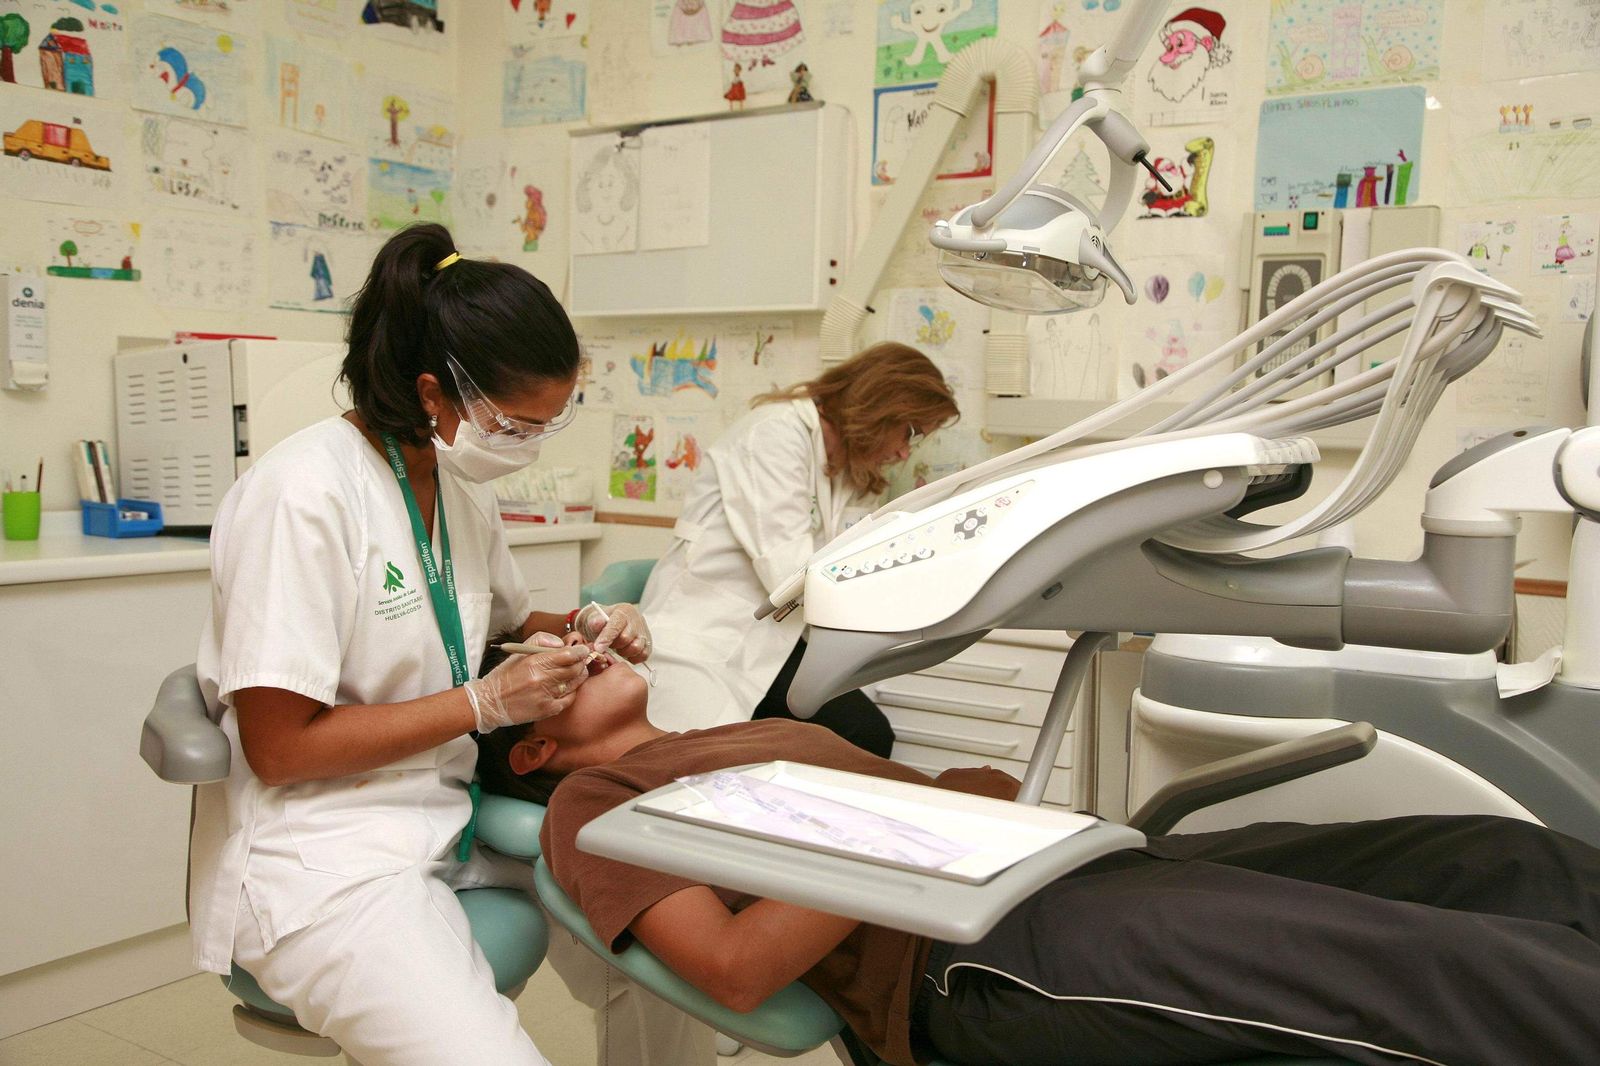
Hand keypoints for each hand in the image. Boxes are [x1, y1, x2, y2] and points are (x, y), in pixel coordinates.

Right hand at [462, 632, 589, 732]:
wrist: (489, 702)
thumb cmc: (505, 675)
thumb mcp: (519, 652)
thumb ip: (541, 641)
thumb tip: (561, 643)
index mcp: (534, 662)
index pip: (568, 655)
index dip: (580, 652)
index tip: (583, 650)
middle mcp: (541, 679)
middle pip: (574, 669)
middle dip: (581, 663)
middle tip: (581, 661)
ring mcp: (545, 696)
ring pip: (574, 683)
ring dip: (578, 676)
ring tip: (576, 672)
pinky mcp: (546, 710)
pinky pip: (569, 699)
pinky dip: (572, 692)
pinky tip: (567, 687)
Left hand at [573, 602, 653, 663]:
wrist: (608, 625)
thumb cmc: (601, 623)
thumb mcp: (593, 619)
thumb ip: (594, 621)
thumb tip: (598, 623)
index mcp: (624, 611)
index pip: (617, 625)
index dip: (607, 637)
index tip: (598, 648)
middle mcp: (637, 620)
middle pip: (626, 638)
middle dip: (614, 644)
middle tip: (608, 644)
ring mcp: (644, 632)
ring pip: (636, 648)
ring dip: (624, 652)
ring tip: (617, 647)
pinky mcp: (648, 644)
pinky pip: (643, 655)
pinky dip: (633, 657)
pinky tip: (625, 652)